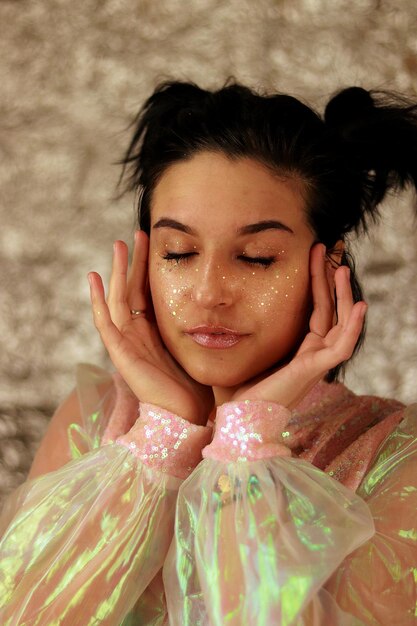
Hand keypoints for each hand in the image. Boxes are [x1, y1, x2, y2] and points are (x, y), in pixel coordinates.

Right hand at [88, 231, 213, 424]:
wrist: (186, 417)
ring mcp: (127, 343)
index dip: (149, 269)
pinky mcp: (120, 353)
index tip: (155, 243)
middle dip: (133, 262)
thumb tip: (216, 307)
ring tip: (118, 245)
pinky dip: (97, 300)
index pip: (149, 293)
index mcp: (155, 333)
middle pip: (132, 290)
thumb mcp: (196, 348)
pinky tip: (93, 278)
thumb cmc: (196, 388)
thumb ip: (196, 328)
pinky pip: (105, 322)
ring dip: (116, 272)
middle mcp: (138, 335)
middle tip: (136, 234)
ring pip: (117, 300)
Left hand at [233, 243, 366, 408]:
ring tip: (342, 267)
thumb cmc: (236, 393)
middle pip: (328, 310)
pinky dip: (353, 327)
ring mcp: (315, 362)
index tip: (313, 256)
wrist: (236, 422)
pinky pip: (342, 346)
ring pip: (339, 324)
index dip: (316, 283)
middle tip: (329, 249)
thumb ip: (238, 333)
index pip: (313, 310)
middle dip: (328, 279)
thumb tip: (220, 312)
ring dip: (343, 295)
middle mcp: (310, 354)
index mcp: (297, 350)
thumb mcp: (239, 353)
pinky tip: (359, 305)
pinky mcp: (314, 370)